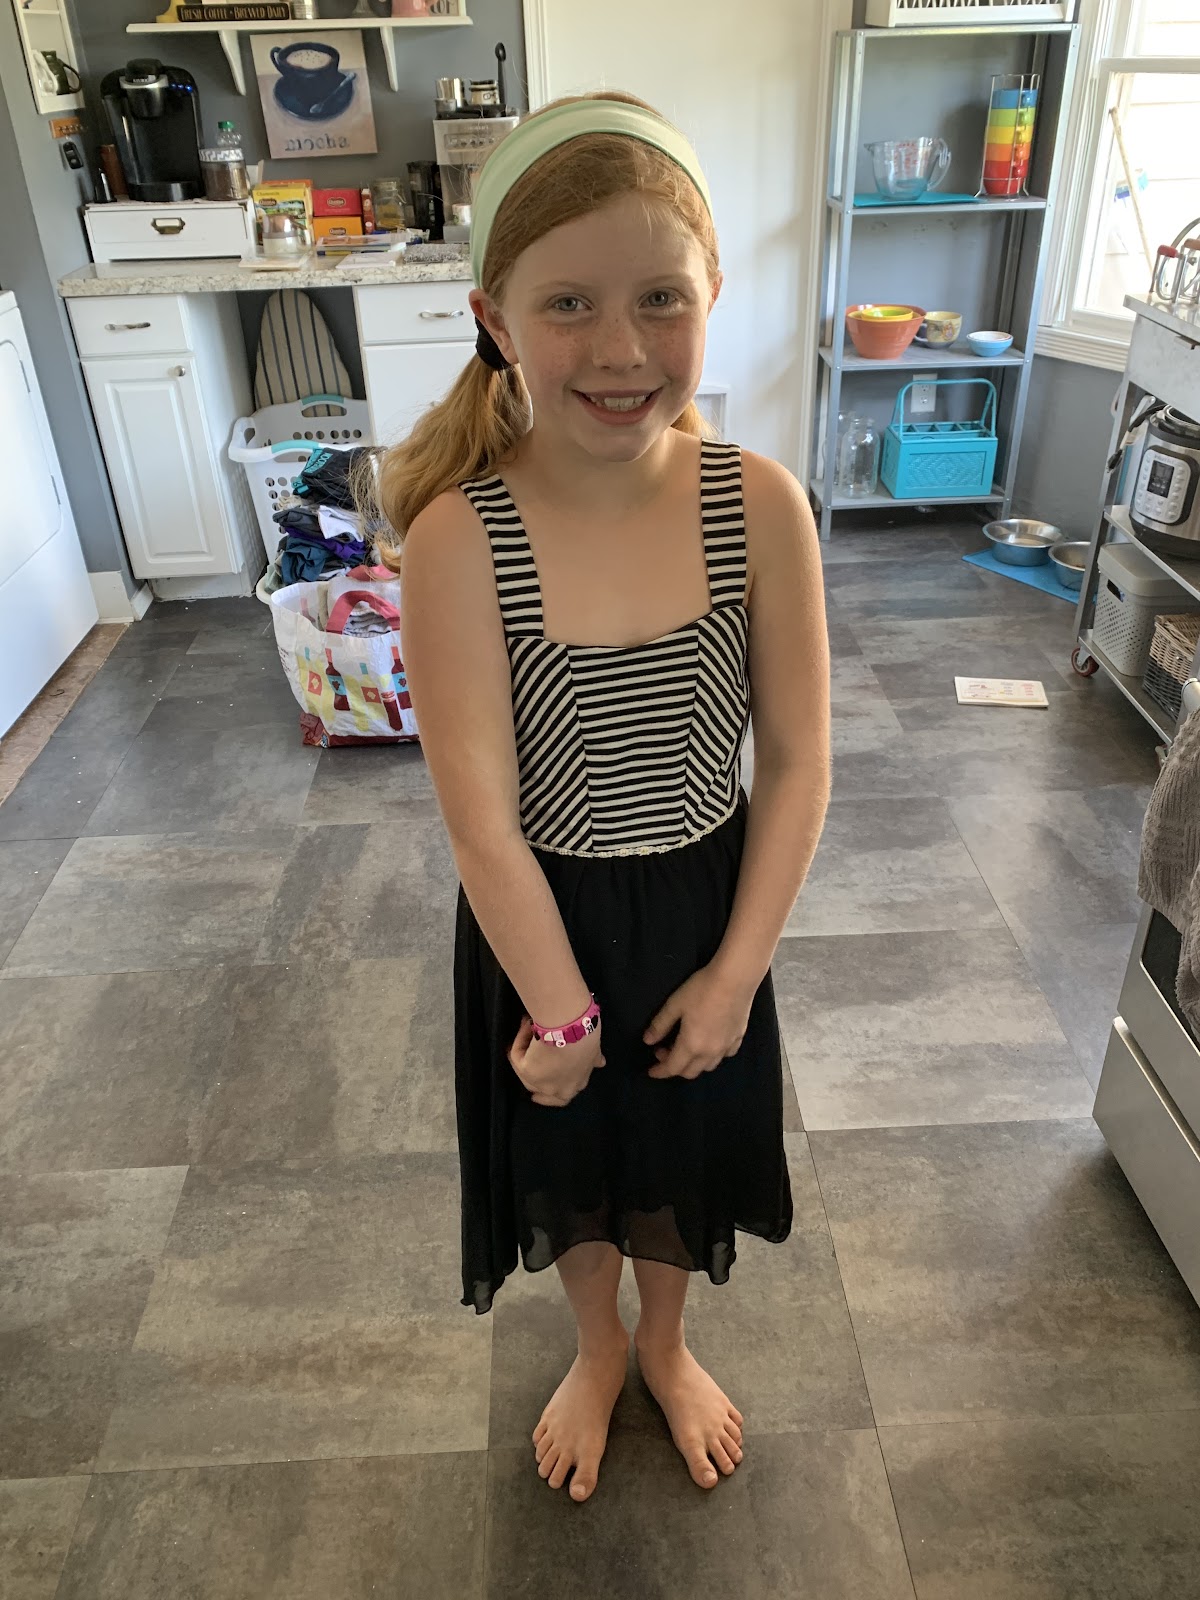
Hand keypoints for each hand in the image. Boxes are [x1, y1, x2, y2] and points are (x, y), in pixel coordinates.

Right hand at [509, 1017, 604, 1107]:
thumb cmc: (586, 1036)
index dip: (554, 1093)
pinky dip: (519, 1041)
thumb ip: (595, 1058)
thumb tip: (601, 1063)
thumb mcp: (595, 1050)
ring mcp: (544, 1084)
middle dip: (536, 1089)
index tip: (543, 1092)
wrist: (572, 1029)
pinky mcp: (527, 1072)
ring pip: (528, 1077)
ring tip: (526, 1033)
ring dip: (525, 1057)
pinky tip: (524, 1026)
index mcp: (578, 1084)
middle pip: (545, 1094)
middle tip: (526, 1077)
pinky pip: (517, 1058)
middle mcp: (562, 1089)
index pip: (565, 1095)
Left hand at [644, 966, 755, 1080]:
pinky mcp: (738, 1038)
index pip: (672, 1068)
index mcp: (692, 1045)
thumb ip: (660, 1025)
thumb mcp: (674, 1005)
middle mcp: (710, 1052)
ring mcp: (726, 1047)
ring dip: (693, 1064)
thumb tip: (648, 1041)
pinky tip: (709, 1043)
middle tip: (664, 1050)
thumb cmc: (701, 989)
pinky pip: (724, 1056)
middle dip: (674, 1067)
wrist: (735, 978)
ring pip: (708, 1067)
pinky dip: (712, 1056)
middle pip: (690, 1072)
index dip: (660, 1071)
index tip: (651, 1071)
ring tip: (685, 1047)